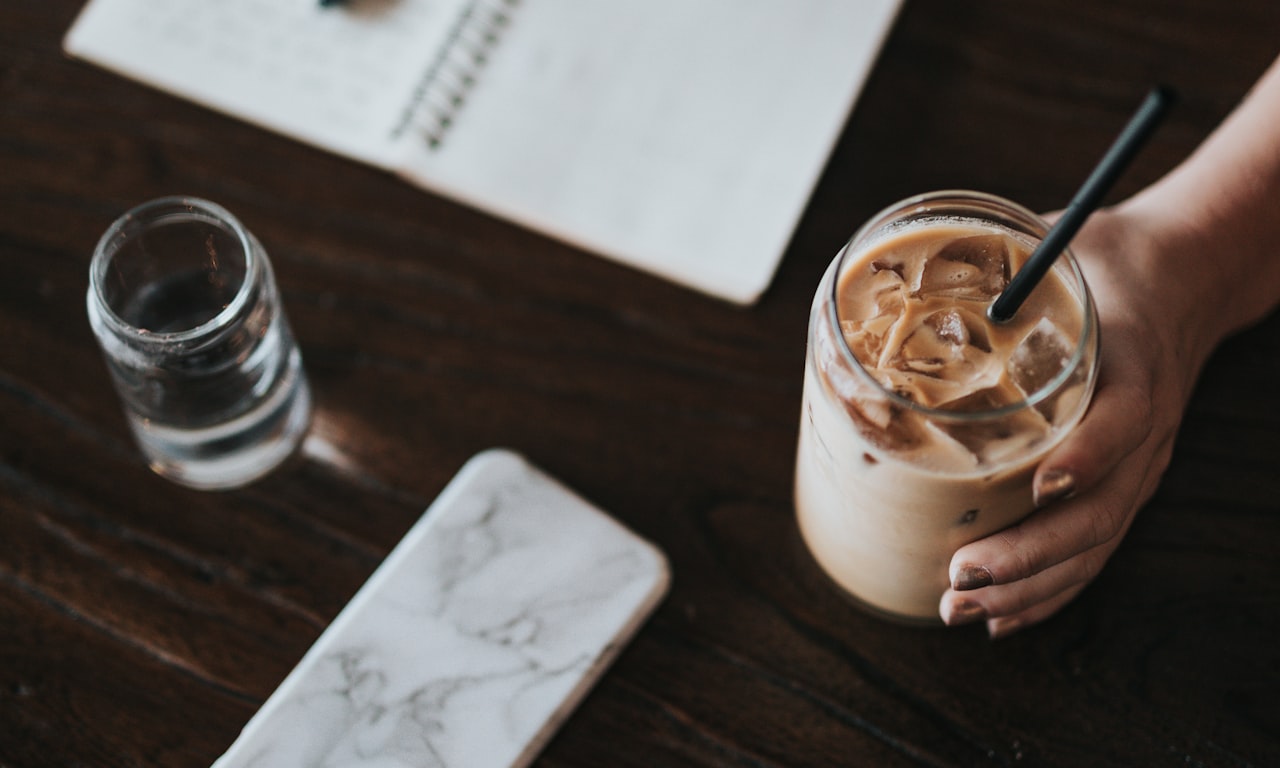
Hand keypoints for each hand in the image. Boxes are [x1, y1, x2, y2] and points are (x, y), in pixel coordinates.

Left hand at [937, 205, 1214, 636]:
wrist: (1175, 281)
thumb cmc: (1097, 266)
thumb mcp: (1054, 246)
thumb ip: (990, 261)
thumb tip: (891, 276)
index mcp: (1130, 366)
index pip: (1122, 421)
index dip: (1086, 456)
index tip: (1041, 484)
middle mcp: (1143, 428)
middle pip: (1101, 510)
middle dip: (1029, 552)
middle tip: (961, 573)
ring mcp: (1135, 467)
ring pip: (1092, 546)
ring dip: (1027, 586)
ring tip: (960, 608)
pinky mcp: (1120, 487)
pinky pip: (1091, 553)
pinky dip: (1047, 593)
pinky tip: (1000, 617)